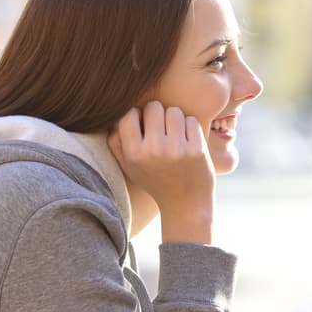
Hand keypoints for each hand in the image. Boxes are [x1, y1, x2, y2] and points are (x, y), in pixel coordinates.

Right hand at [108, 102, 214, 243]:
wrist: (186, 204)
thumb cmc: (155, 180)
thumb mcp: (129, 167)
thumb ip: (116, 142)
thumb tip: (114, 115)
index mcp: (134, 154)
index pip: (128, 114)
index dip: (136, 115)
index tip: (142, 125)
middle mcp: (154, 151)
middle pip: (153, 107)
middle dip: (157, 114)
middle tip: (161, 129)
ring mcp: (177, 150)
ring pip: (174, 111)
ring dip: (175, 119)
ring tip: (174, 135)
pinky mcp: (197, 150)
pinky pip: (191, 121)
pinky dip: (190, 128)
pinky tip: (187, 142)